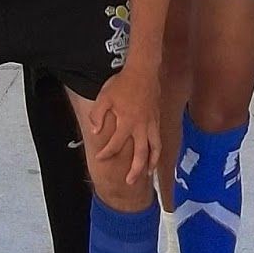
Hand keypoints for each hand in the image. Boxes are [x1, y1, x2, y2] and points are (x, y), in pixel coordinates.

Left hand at [85, 65, 160, 184]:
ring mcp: (151, 124)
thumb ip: (97, 116)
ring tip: (148, 173)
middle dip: (135, 170)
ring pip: (155, 149)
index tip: (99, 158)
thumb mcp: (104, 97)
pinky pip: (158, 139)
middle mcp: (141, 127)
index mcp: (127, 123)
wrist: (143, 70)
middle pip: (141, 155)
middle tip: (129, 182)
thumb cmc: (122, 83)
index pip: (115, 145)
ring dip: (151, 163)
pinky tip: (154, 154)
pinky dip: (157, 150)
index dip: (106, 153)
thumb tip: (95, 132)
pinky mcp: (157, 119)